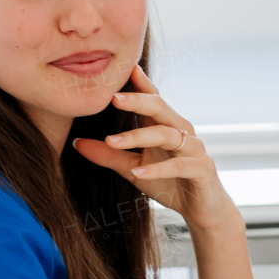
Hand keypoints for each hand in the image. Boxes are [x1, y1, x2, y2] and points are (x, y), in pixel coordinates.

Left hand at [71, 64, 234, 231]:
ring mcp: (194, 149)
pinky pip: (179, 165)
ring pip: (167, 135)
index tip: (124, 69)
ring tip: (113, 141)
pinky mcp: (202, 169)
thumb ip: (109, 155)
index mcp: (165, 125)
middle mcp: (182, 131)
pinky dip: (158, 169)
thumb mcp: (133, 168)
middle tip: (112, 97)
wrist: (201, 209)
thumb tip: (76, 143)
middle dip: (137, 101)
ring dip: (139, 137)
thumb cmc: (169, 183)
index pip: (153, 99)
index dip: (140, 84)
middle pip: (160, 109)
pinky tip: (139, 173)